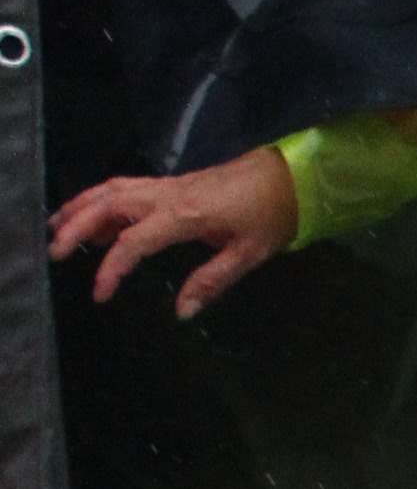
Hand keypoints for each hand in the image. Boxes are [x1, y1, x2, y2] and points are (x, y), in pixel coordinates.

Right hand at [53, 145, 298, 317]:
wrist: (290, 176)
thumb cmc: (272, 215)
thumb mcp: (248, 254)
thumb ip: (211, 282)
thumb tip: (181, 312)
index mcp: (184, 215)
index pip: (133, 241)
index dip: (111, 268)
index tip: (100, 293)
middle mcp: (167, 195)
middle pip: (108, 205)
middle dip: (76, 226)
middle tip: (54, 251)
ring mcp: (167, 185)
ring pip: (112, 190)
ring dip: (81, 206)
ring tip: (57, 227)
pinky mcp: (172, 183)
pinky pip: (126, 187)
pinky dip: (101, 198)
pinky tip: (93, 213)